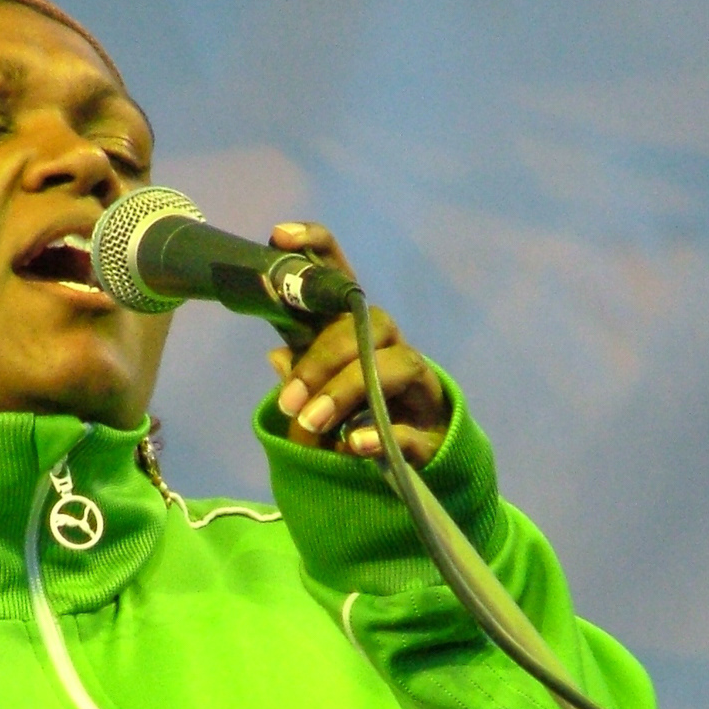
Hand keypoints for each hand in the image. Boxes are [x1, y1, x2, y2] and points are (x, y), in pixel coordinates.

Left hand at [266, 222, 447, 467]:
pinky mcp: (430, 433)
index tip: (278, 236)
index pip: (340, 279)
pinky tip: (354, 444)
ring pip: (395, 365)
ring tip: (313, 423)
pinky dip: (381, 434)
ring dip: (348, 391)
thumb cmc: (352, 423)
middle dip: (323, 359)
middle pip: (367, 324)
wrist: (407, 472)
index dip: (314, 249)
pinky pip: (411, 427)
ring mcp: (417, 387)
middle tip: (289, 402)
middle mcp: (389, 347)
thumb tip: (278, 356)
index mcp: (355, 332)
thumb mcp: (313, 402)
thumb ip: (297, 377)